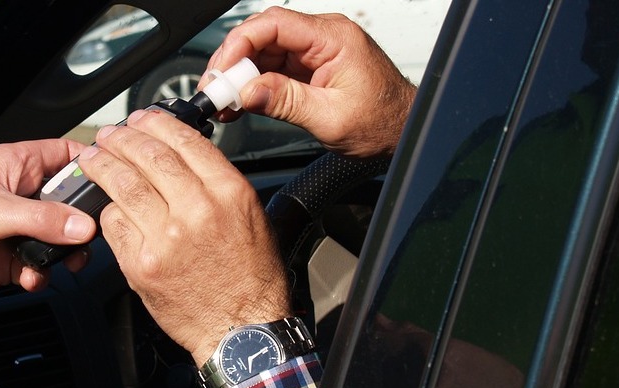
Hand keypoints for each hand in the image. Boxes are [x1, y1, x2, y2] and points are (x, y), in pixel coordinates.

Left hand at [0, 140, 95, 294]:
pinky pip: (43, 263)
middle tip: (91, 234)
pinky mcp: (13, 256)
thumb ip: (43, 218)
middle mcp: (22, 194)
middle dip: (83, 221)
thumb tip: (83, 225)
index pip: (65, 154)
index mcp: (17, 166)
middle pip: (71, 200)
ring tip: (65, 261)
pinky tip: (31, 276)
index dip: (90, 163)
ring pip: (63, 235)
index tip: (112, 180)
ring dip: (68, 252)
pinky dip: (43, 273)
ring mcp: (19, 226)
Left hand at [78, 109, 292, 365]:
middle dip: (123, 137)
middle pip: (148, 156)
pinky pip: (114, 224)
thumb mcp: (254, 219)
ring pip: (123, 185)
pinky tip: (106, 203)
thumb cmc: (253, 279)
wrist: (243, 329)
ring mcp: (167, 237)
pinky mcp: (142, 264)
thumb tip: (186, 160)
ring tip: (94, 157)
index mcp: (231, 194)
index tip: (144, 119)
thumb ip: (220, 186)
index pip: (185, 141)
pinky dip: (108, 209)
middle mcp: (198, 210)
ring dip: (103, 164)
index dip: (157, 123)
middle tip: (112, 134)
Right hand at [203, 7, 416, 157]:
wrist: (402, 132)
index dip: (240, 44)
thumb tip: (248, 92)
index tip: (222, 71)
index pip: (275, 24)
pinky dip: (256, 84)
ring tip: (223, 101)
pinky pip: (276, 69)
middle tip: (216, 90)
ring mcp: (317, 53)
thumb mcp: (331, 118)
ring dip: (242, 75)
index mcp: (334, 39)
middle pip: (265, 36)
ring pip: (266, 53)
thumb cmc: (382, 122)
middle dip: (234, 61)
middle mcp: (324, 38)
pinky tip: (241, 101)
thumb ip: (287, 102)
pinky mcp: (312, 69)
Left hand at [349, 315, 523, 387]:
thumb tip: (378, 321)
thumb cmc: (495, 383)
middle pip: (385, 380)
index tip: (373, 352)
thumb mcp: (461, 351)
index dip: (380, 349)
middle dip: (380, 380)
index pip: (392, 347)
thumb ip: (414, 337)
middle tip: (380, 383)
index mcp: (442, 357)